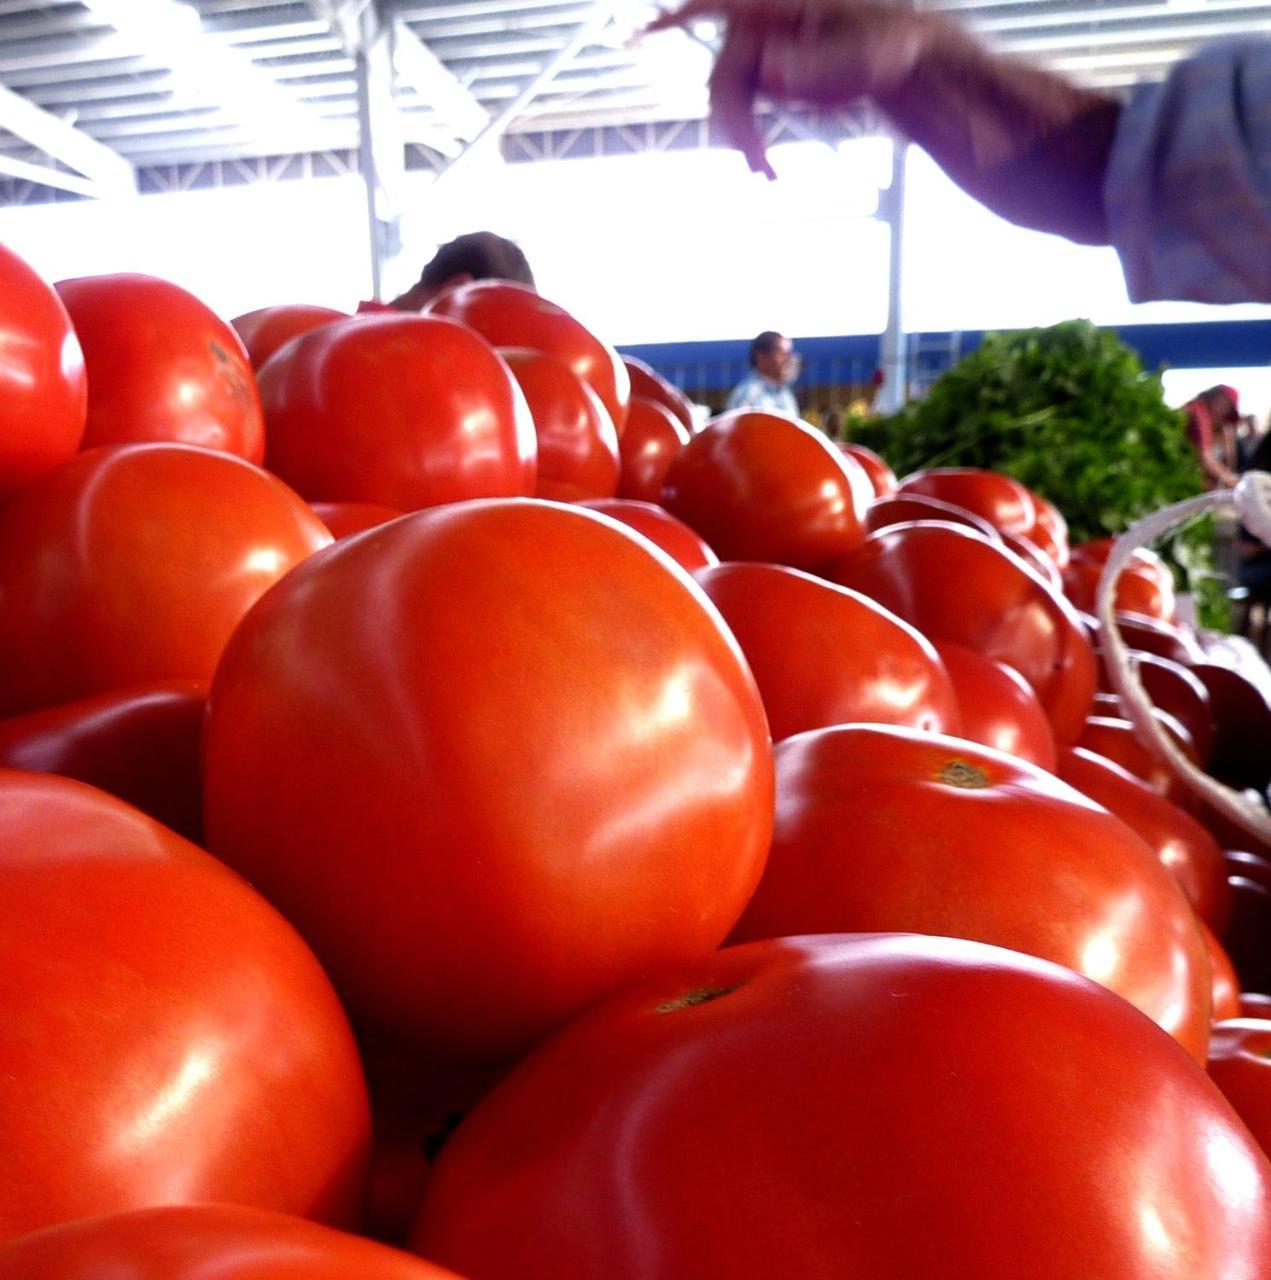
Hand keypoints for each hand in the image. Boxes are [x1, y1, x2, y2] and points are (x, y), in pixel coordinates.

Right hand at [647, 0, 933, 175]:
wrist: (904, 59)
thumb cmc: (893, 46)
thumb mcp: (863, 57)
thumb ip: (816, 65)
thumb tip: (766, 71)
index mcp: (780, 4)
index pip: (716, 6)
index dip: (678, 19)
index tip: (639, 36)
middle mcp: (760, 23)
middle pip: (722, 75)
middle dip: (734, 124)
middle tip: (757, 166)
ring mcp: (759, 49)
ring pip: (726, 100)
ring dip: (740, 140)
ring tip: (766, 175)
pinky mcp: (764, 76)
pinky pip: (742, 112)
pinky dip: (750, 142)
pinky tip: (767, 172)